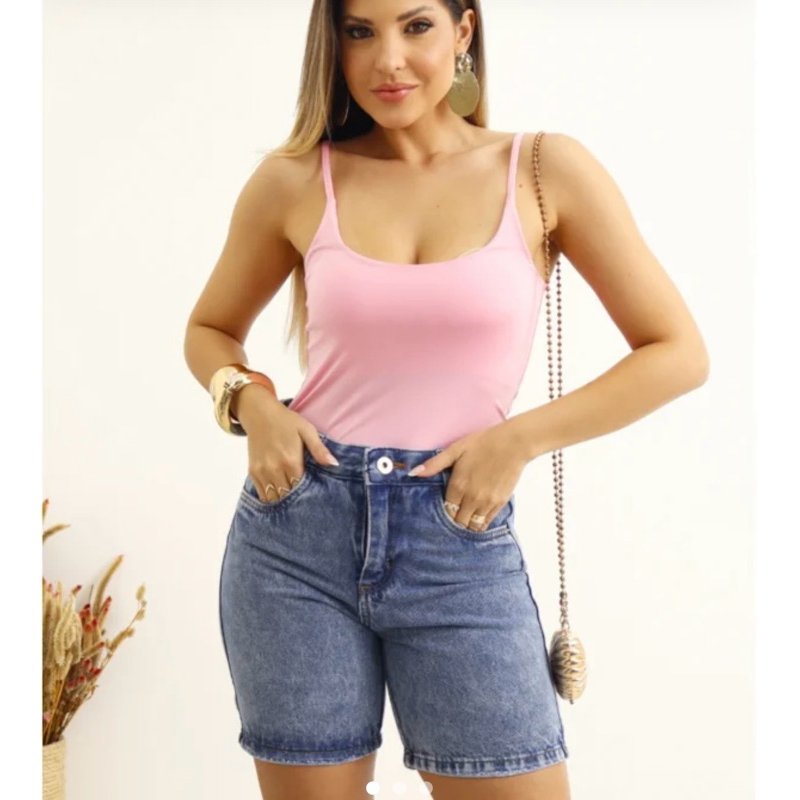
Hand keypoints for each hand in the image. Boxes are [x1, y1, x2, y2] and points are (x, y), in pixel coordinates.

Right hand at [235, 391, 339, 502]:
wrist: (260, 414)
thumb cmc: (287, 422)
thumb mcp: (307, 430)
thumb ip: (319, 449)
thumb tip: (334, 464)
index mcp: (290, 461)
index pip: (301, 489)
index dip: (309, 495)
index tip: (316, 495)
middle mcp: (274, 469)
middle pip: (287, 496)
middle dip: (297, 501)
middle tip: (307, 501)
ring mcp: (261, 471)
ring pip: (273, 498)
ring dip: (283, 501)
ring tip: (294, 501)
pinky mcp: (253, 472)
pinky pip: (262, 494)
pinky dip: (271, 498)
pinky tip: (280, 495)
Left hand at [408, 421, 527, 530]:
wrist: (513, 443)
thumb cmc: (483, 443)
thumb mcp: (456, 449)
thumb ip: (435, 464)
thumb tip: (414, 473)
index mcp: (458, 485)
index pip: (446, 511)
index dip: (444, 512)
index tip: (444, 508)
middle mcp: (472, 498)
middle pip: (458, 521)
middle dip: (454, 520)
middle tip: (454, 513)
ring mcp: (487, 502)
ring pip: (473, 525)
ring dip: (467, 523)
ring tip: (465, 516)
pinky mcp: (500, 503)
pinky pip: (487, 522)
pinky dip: (480, 522)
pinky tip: (477, 515)